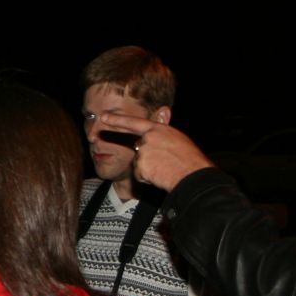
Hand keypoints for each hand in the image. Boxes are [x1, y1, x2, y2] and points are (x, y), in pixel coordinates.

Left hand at [97, 112, 214, 189]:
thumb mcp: (178, 140)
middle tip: (162, 161)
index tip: (103, 117)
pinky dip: (148, 178)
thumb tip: (149, 139)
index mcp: (159, 129)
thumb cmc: (190, 159)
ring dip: (149, 169)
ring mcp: (143, 152)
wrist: (192, 175)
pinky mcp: (140, 166)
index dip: (117, 120)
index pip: (134, 122)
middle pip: (138, 147)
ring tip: (166, 170)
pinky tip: (161, 176)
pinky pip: (140, 174)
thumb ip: (162, 138)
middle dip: (146, 156)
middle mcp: (148, 138)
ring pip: (140, 163)